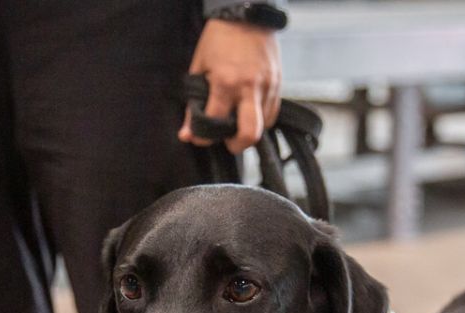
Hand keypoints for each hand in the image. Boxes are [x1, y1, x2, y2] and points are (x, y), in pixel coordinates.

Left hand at [181, 19, 280, 154]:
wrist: (246, 16)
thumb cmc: (220, 39)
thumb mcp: (199, 67)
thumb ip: (193, 102)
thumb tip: (187, 133)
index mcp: (225, 82)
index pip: (214, 122)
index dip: (203, 137)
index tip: (199, 137)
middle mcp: (249, 88)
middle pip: (249, 134)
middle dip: (236, 145)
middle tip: (228, 142)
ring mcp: (267, 86)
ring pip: (264, 126)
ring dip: (250, 130)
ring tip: (238, 123)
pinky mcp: (278, 84)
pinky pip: (273, 112)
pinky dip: (261, 118)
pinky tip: (249, 111)